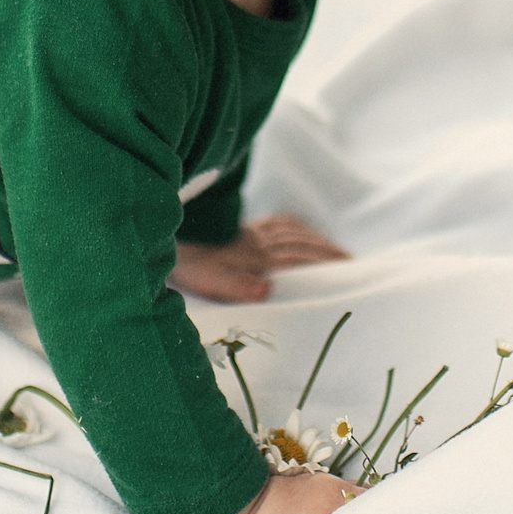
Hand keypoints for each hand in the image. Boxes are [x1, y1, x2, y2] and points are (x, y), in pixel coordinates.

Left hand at [169, 214, 347, 302]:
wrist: (159, 231)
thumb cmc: (186, 263)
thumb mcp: (207, 280)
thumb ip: (237, 285)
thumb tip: (267, 289)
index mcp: (254, 258)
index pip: (298, 260)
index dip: (325, 264)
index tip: (351, 269)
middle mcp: (257, 243)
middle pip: (300, 245)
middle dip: (328, 253)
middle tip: (353, 262)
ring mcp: (249, 233)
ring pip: (291, 233)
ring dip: (316, 240)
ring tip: (334, 249)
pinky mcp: (239, 228)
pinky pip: (275, 224)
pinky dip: (294, 226)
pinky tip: (298, 228)